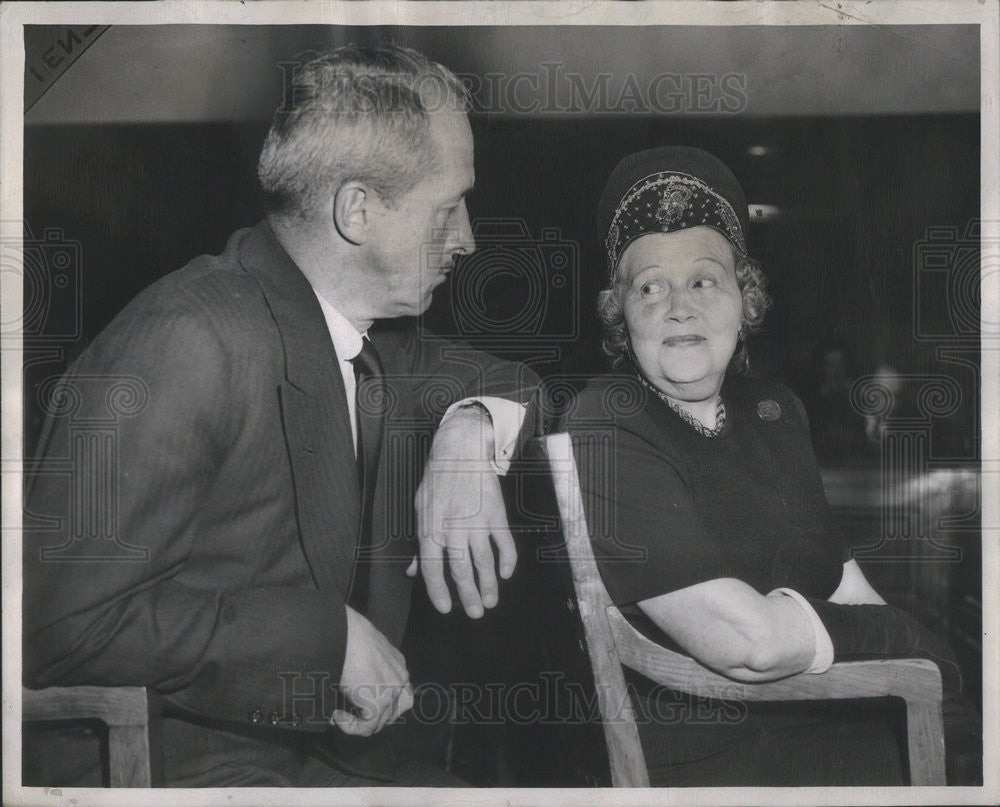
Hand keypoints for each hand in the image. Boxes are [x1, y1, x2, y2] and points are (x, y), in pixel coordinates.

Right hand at [331, 606, 412, 735]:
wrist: (343, 634)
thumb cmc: (346, 636)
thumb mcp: (364, 650)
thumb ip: (368, 667)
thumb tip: (354, 684)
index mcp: (397, 663)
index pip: (399, 692)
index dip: (381, 704)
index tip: (358, 703)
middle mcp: (400, 677)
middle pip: (395, 710)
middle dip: (374, 717)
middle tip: (353, 714)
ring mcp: (392, 691)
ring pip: (381, 721)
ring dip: (360, 723)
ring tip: (342, 714)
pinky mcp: (379, 702)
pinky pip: (367, 728)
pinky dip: (350, 726)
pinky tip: (337, 715)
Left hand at [408, 406, 515, 617]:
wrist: (460, 452)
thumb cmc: (436, 482)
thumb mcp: (420, 510)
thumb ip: (419, 544)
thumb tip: (413, 572)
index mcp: (430, 529)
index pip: (432, 569)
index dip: (438, 592)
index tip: (446, 609)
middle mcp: (453, 528)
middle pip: (460, 570)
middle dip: (468, 595)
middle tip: (475, 613)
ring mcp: (476, 521)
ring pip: (484, 560)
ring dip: (489, 584)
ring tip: (491, 602)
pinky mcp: (496, 514)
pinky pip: (505, 543)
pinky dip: (507, 561)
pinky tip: (505, 574)